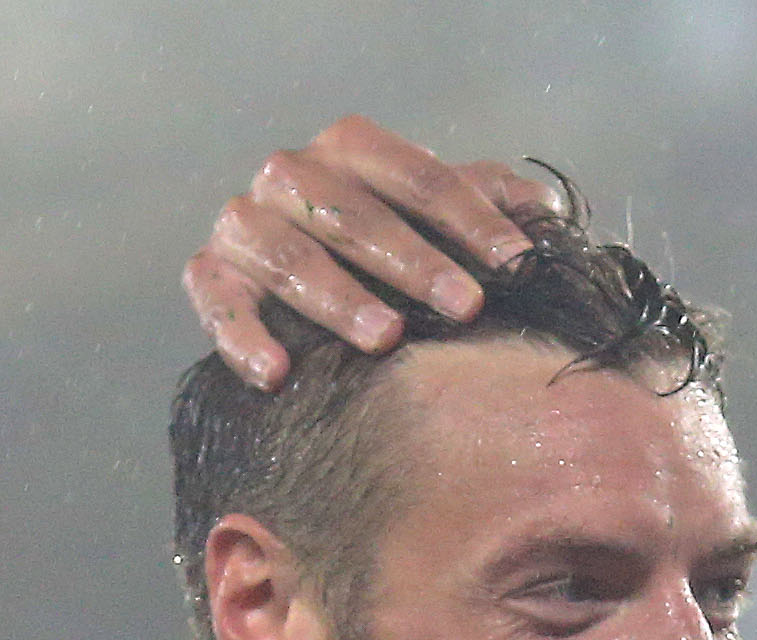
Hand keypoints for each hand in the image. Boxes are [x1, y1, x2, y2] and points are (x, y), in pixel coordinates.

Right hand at [183, 119, 560, 383]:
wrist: (302, 287)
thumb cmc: (390, 249)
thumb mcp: (439, 219)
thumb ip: (489, 206)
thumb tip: (545, 213)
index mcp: (351, 150)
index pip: (417, 177)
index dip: (471, 219)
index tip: (517, 264)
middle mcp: (290, 175)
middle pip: (352, 213)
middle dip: (414, 261)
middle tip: (467, 306)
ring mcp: (245, 223)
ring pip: (287, 253)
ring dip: (337, 296)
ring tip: (385, 338)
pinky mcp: (211, 273)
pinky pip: (218, 301)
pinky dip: (241, 336)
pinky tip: (277, 373)